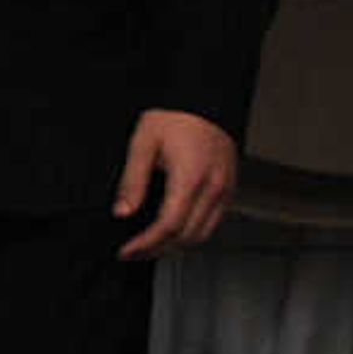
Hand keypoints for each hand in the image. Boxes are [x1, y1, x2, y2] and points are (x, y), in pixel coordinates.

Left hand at [114, 108, 238, 257]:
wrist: (206, 100)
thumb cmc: (175, 117)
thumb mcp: (143, 143)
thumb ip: (132, 180)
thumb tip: (123, 212)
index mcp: (191, 178)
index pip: (169, 226)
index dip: (146, 244)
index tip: (127, 250)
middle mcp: (213, 188)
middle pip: (187, 237)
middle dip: (158, 250)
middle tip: (133, 253)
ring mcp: (225, 190)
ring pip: (203, 235)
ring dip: (176, 247)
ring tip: (150, 247)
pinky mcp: (229, 189)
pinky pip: (213, 223)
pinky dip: (192, 234)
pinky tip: (173, 233)